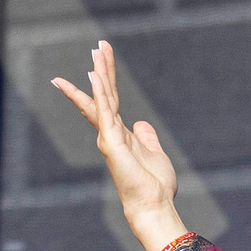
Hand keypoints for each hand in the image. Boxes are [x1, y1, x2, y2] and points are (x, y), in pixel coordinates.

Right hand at [50, 40, 187, 250]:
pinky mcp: (112, 141)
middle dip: (102, 68)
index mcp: (121, 134)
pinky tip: (95, 74)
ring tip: (98, 50)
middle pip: (104, 94)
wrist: (152, 205)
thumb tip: (142, 123)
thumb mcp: (155, 153)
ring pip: (103, 97)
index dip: (105, 80)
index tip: (98, 59)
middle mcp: (111, 133)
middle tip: (99, 45)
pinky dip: (100, 92)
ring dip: (101, 73)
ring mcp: (109, 136)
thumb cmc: (155, 186)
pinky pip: (105, 110)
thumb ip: (147, 137)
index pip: (110, 101)